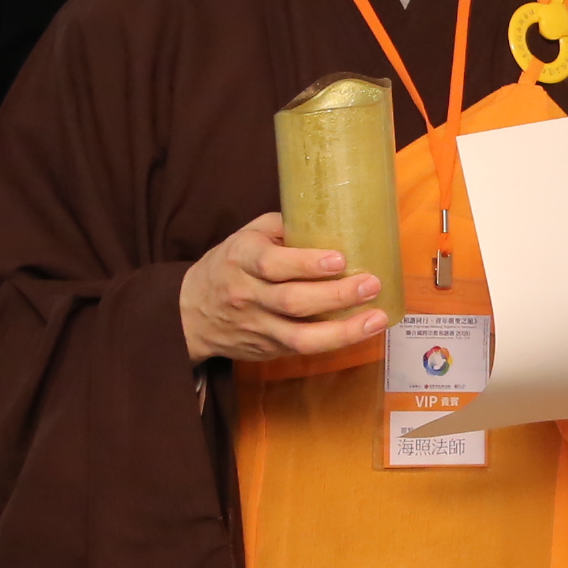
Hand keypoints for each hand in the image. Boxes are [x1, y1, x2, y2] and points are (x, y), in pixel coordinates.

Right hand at [184, 212, 384, 365]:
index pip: (272, 264)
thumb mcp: (246, 236)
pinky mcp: (267, 350)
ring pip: (300, 337)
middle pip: (292, 301)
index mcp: (240, 260)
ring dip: (344, 331)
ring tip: (376, 318)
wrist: (191, 313)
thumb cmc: (228, 265)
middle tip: (372, 284)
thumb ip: (282, 227)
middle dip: (336, 295)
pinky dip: (336, 341)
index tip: (339, 259)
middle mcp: (247, 296)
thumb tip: (330, 217)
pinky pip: (304, 349)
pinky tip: (362, 330)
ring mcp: (257, 328)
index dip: (306, 264)